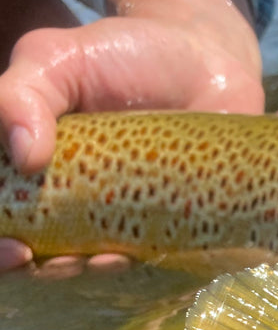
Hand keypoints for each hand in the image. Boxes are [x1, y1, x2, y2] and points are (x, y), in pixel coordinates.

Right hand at [0, 0, 261, 272]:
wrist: (205, 60)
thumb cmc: (122, 58)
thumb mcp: (56, 59)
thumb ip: (22, 94)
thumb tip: (22, 155)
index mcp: (38, 172)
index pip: (7, 218)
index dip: (0, 244)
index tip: (11, 248)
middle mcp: (80, 205)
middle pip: (45, 256)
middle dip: (37, 269)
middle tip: (39, 258)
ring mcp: (130, 220)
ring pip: (100, 265)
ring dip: (90, 272)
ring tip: (99, 259)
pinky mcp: (180, 226)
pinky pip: (160, 259)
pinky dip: (146, 264)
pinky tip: (135, 256)